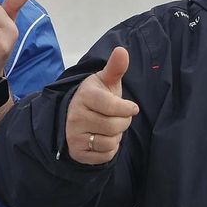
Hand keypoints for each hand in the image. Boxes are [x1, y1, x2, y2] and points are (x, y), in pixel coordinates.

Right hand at [65, 46, 138, 164]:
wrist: (75, 117)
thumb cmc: (97, 97)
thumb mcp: (106, 81)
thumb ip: (115, 68)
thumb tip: (122, 51)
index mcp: (84, 95)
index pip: (111, 106)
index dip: (126, 108)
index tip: (132, 108)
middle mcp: (75, 116)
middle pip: (114, 126)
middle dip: (123, 123)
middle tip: (118, 117)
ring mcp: (74, 135)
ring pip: (110, 142)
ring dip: (116, 137)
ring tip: (108, 127)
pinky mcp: (77, 152)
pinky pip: (105, 155)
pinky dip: (110, 149)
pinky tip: (103, 139)